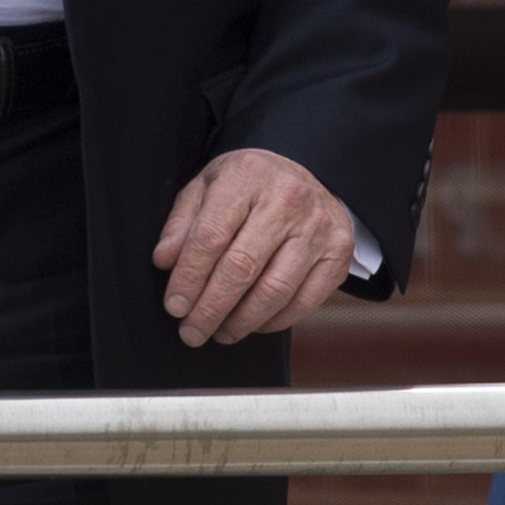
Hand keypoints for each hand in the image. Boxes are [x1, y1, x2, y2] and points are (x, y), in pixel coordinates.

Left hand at [152, 148, 357, 346]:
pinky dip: (276, 320)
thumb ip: (183, 222)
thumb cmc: (248, 183)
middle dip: (212, 307)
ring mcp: (319, 229)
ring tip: (220, 332)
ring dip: (243, 320)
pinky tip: (253, 324)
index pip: (210, 237)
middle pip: (242, 267)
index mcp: (245, 177)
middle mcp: (287, 201)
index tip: (174, 306)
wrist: (306, 173)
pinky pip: (305, 300)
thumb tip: (164, 262)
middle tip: (192, 331)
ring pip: (276, 289)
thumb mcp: (207, 185)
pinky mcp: (339, 254)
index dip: (189, 277)